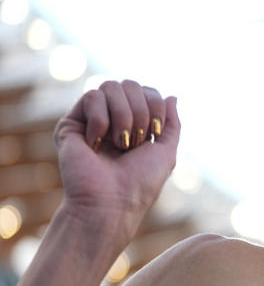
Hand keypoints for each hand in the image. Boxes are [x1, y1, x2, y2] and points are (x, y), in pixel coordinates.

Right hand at [53, 80, 179, 233]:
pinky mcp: (71, 124)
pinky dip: (101, 121)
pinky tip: (96, 144)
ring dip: (123, 116)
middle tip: (136, 141)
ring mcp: (91, 120)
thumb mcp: (167, 151)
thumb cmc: (141, 182)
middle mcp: (112, 119)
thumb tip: (171, 96)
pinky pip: (91, 97)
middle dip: (140, 111)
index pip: (147, 91)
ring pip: (110, 86)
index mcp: (135, 124)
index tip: (155, 133)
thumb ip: (171, 123)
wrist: (112, 202)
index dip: (155, 105)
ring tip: (119, 143)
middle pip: (130, 84)